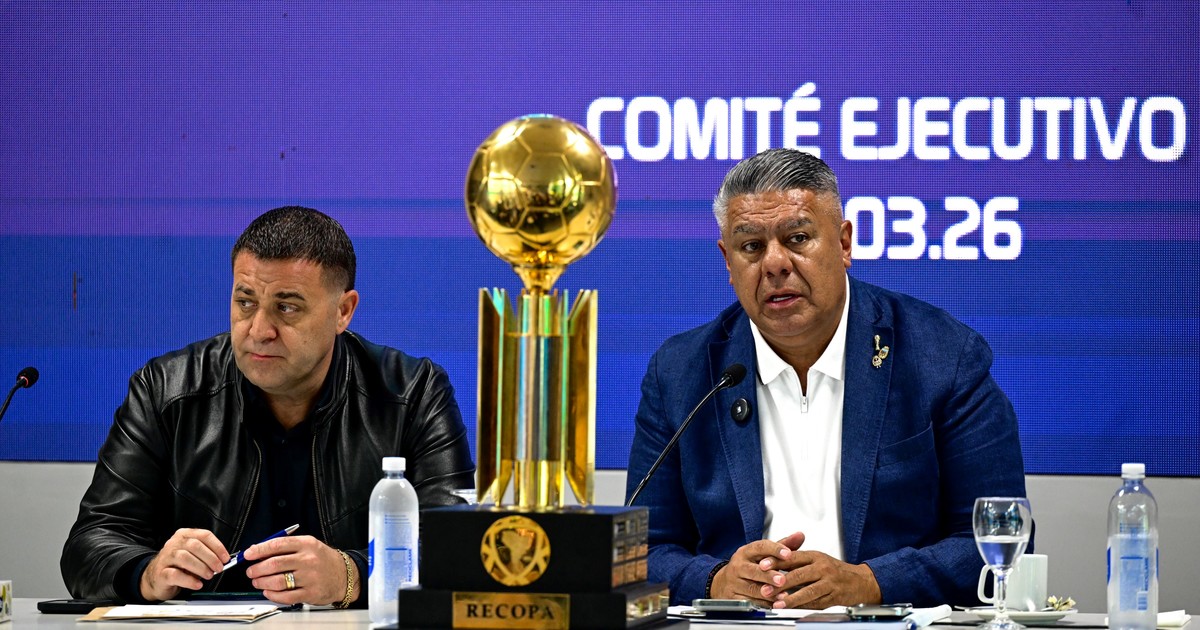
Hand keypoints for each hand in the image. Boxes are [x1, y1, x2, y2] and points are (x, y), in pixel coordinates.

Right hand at [140, 528, 229, 601]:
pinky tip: (197, 584)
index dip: (217, 547)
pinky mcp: (161, 573)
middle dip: (211, 558)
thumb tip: (222, 561)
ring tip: (209, 575)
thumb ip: (206, 555)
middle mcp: (174, 543)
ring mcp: (166, 557)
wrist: (156, 578)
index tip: (225, 558)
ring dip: (201, 568)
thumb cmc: (178, 565)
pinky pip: (176, 575)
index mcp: (184, 535)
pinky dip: (189, 580)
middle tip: (218, 568)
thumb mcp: (193, 555)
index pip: (204, 535)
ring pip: (185, 558)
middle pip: (195, 546)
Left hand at [243, 535, 357, 605]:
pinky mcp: (310, 593)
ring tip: (258, 582)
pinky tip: (268, 592)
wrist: (344, 575)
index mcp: (306, 544)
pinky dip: (272, 595)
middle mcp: (308, 560)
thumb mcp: (308, 545)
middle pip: (274, 564)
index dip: (259, 550)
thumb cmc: (322, 560)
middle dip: (257, 569)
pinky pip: (285, 596)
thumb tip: (259, 551)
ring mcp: (310, 578)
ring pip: (277, 581)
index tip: (248, 554)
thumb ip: (286, 547)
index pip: (277, 545)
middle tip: (251, 571)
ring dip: (262, 583)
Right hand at [710, 532, 806, 607]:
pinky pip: (749, 602)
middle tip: (782, 579)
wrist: (724, 582)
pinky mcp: (733, 597)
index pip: (760, 547)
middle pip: (754, 570)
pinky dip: (763, 604)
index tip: (788, 553)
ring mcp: (734, 583)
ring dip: (768, 593)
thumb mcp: (762, 554)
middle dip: (769, 576)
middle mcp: (738, 566)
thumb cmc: (748, 565)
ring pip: (752, 588)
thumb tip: (800, 535)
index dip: (775, 550)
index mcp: (746, 552)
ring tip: (783, 595)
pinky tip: (774, 605)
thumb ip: (782, 545)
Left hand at [763, 549, 880, 608]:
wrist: (860, 581)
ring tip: (777, 604)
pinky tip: (793, 609)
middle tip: (765, 588)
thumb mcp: (816, 559)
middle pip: (799, 574)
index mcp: (815, 556)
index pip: (792, 557)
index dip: (776, 561)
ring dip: (791, 599)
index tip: (762, 565)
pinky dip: (803, 607)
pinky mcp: (834, 597)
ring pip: (808, 591)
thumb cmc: (834, 570)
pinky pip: (816, 603)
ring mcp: (829, 583)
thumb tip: (772, 563)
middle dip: (780, 582)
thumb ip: (796, 561)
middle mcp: (822, 568)